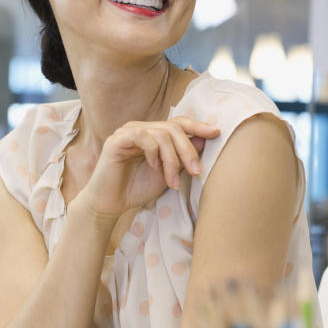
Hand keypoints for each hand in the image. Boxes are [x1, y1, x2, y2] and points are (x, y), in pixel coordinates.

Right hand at [79, 117, 219, 215]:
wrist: (110, 204)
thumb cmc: (136, 189)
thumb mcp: (168, 174)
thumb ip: (182, 158)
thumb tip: (204, 139)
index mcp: (153, 134)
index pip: (178, 123)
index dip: (198, 126)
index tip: (216, 133)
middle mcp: (141, 129)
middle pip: (173, 128)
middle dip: (188, 150)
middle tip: (196, 171)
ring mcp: (128, 132)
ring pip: (161, 133)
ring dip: (172, 159)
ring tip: (172, 181)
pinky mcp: (117, 140)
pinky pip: (143, 136)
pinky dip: (153, 152)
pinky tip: (153, 167)